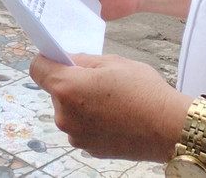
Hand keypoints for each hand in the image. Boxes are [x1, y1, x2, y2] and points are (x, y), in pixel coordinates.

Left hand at [29, 53, 186, 162]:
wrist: (167, 128)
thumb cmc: (144, 92)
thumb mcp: (114, 62)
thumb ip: (84, 60)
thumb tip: (70, 60)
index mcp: (67, 88)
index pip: (38, 69)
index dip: (48, 59)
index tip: (58, 57)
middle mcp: (65, 115)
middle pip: (55, 90)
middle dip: (71, 82)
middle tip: (99, 79)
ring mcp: (75, 135)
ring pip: (69, 109)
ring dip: (81, 102)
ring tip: (111, 99)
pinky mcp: (87, 147)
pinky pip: (81, 126)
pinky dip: (91, 119)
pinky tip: (114, 115)